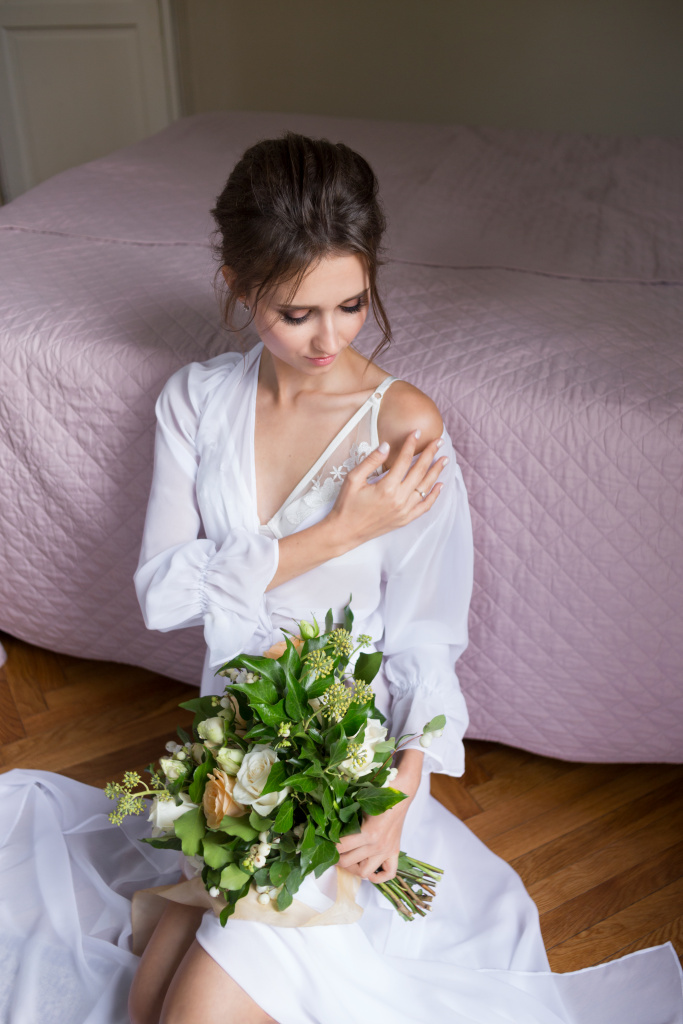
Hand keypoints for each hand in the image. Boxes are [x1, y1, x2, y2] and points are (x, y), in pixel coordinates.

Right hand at [328, 431, 447, 547]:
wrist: (345, 532)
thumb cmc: (346, 505)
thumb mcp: (353, 479)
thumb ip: (371, 461)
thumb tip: (386, 446)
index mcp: (386, 487)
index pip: (403, 460)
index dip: (411, 444)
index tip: (416, 433)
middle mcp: (399, 499)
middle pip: (419, 471)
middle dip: (430, 454)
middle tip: (438, 441)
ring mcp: (404, 511)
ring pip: (425, 487)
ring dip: (436, 472)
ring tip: (444, 459)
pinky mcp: (405, 520)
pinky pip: (425, 507)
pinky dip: (434, 495)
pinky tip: (439, 485)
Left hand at [336, 750, 422, 882]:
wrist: (401, 793)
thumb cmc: (379, 793)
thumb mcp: (358, 804)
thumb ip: (345, 818)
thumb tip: (328, 827)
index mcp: (368, 833)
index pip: (341, 847)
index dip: (329, 845)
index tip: (324, 841)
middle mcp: (377, 846)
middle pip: (348, 862)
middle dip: (337, 858)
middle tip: (332, 851)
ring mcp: (387, 851)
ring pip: (364, 873)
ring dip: (353, 868)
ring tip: (348, 859)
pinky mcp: (395, 852)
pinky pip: (387, 874)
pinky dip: (378, 877)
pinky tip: (369, 870)